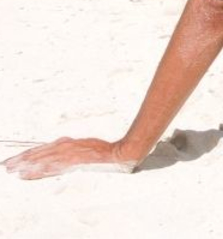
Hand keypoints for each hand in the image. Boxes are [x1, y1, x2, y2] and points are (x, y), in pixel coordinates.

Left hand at [4, 137, 135, 179]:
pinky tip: (27, 174)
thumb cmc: (103, 150)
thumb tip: (60, 149)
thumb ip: (70, 148)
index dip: (27, 154)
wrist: (116, 153)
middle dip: (20, 160)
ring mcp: (67, 154)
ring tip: (12, 170)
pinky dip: (36, 170)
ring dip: (25, 165)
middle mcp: (63, 148)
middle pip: (37, 153)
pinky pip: (49, 167)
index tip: (15, 159)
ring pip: (40, 159)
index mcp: (66, 144)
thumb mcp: (83, 145)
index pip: (41, 149)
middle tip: (7, 165)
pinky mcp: (70, 161)